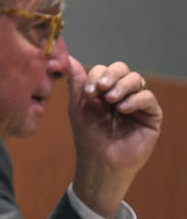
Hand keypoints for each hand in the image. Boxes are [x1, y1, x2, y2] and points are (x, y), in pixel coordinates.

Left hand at [67, 56, 161, 218]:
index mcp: (104, 89)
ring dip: (122, 86)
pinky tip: (122, 109)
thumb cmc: (87, 135)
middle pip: (122, 69)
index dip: (96, 76)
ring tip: (111, 100)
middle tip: (100, 88)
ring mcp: (137, 102)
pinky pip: (148, 98)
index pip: (103, 70)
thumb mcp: (78, 106)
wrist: (99, 161)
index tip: (88, 92)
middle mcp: (121, 92)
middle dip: (110, 75)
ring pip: (136, 79)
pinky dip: (135, 100)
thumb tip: (68, 57)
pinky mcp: (151, 115)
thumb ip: (76, 82)